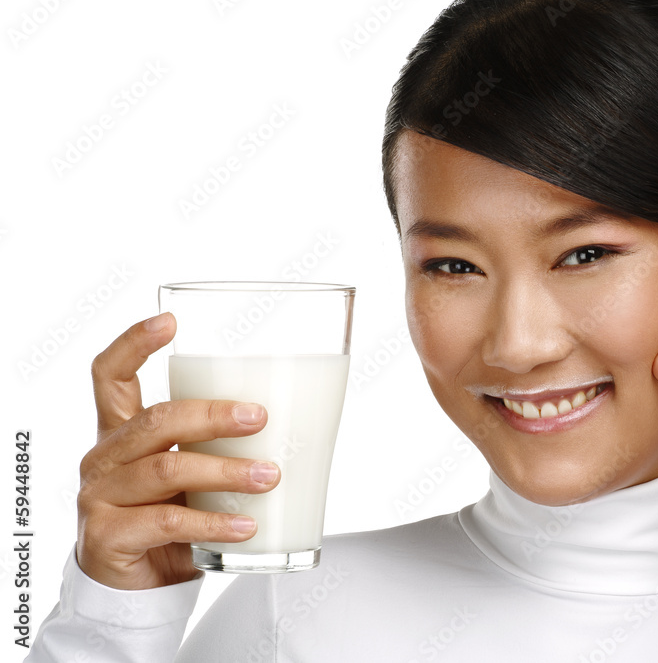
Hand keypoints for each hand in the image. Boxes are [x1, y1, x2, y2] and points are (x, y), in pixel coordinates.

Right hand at [77, 313, 280, 589]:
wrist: (138, 589)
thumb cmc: (173, 520)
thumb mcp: (192, 476)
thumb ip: (220, 447)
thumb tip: (304, 419)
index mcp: (122, 433)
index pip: (110, 375)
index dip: (133, 343)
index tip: (171, 320)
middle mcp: (105, 458)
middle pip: (157, 419)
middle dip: (213, 415)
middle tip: (260, 418)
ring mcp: (100, 497)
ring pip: (168, 470)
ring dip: (227, 472)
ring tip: (270, 478)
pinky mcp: (107, 537)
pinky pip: (168, 522)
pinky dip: (215, 523)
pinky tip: (247, 525)